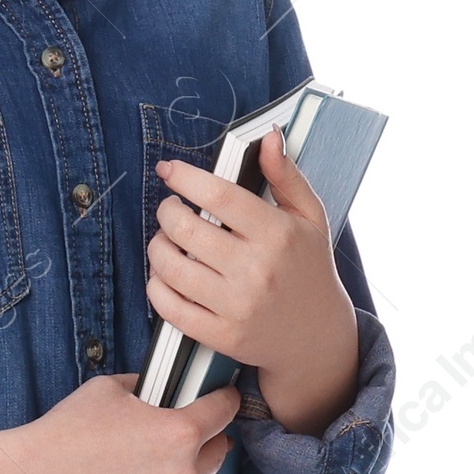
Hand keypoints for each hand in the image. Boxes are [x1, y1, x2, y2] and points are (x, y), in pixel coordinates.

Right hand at [0, 372, 236, 473]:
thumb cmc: (66, 430)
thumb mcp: (111, 388)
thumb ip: (151, 387)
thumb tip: (168, 387)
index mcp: (179, 431)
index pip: (226, 409)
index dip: (224, 398)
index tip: (221, 397)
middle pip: (221, 449)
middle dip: (209, 435)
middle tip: (189, 428)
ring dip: (195, 469)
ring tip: (169, 459)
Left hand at [150, 131, 359, 434]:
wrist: (316, 336)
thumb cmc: (310, 269)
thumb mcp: (310, 217)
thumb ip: (286, 176)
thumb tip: (268, 137)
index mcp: (277, 234)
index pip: (219, 195)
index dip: (185, 178)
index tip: (168, 170)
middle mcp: (256, 270)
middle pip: (186, 229)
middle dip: (166, 212)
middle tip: (170, 209)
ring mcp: (237, 306)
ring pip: (171, 267)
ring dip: (157, 247)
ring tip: (166, 241)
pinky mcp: (222, 336)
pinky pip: (170, 308)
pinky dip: (156, 286)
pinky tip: (164, 275)